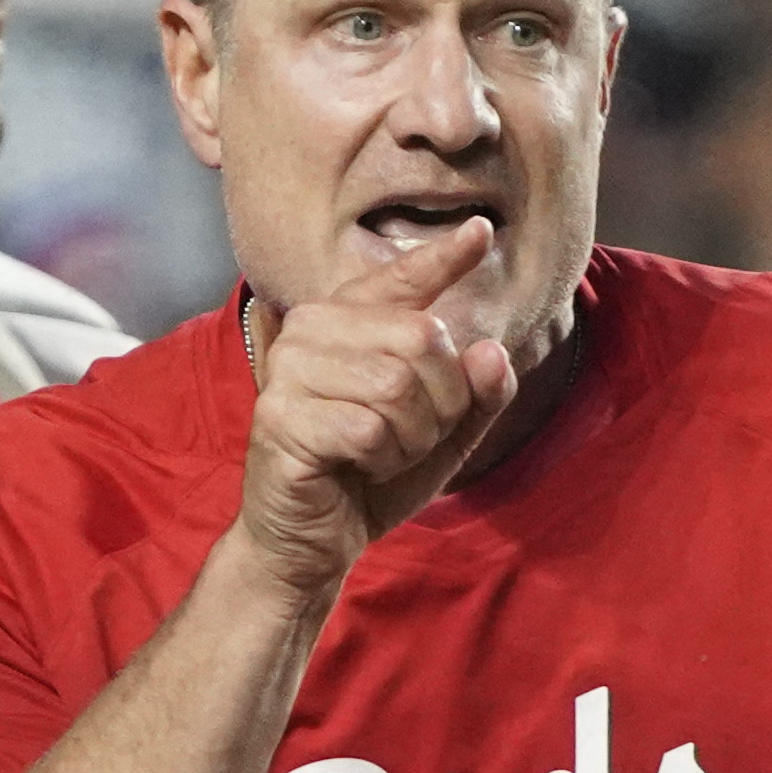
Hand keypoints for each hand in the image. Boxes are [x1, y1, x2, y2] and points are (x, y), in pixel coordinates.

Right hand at [230, 221, 518, 600]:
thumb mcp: (443, 433)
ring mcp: (289, 371)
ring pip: (397, 385)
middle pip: (420, 338)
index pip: (402, 278)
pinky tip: (360, 468)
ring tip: (384, 454)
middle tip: (414, 436)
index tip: (482, 231)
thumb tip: (491, 352)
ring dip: (412, 436)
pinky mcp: (280, 418)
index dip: (443, 257)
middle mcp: (310, 329)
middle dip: (442, 401)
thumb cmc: (372, 476)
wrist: (313, 540)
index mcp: (346, 320)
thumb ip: (476, 393)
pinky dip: (383, 458)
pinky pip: (368, 428)